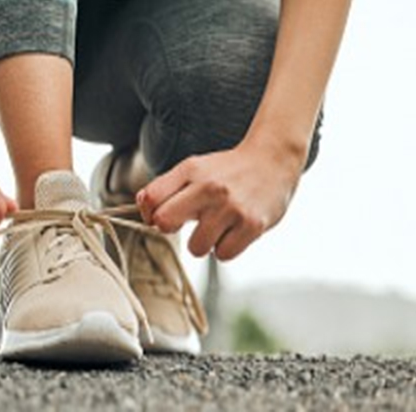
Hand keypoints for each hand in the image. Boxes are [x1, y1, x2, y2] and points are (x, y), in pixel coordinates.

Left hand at [136, 138, 306, 260]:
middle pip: (165, 223)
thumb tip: (143, 208)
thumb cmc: (227, 170)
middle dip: (171, 228)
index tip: (158, 216)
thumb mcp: (194, 168)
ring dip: (204, 242)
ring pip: (196, 248)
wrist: (272, 161)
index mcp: (190, 171)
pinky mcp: (252, 225)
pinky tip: (233, 231)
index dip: (148, 213)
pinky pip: (223, 255)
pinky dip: (226, 248)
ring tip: (217, 225)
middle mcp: (208, 188)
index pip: (150, 198)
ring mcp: (231, 208)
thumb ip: (166, 186)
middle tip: (187, 222)